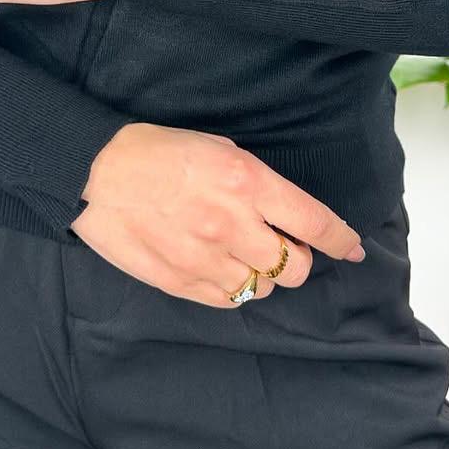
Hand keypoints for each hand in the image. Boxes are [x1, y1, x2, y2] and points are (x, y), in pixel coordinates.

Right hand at [71, 123, 366, 306]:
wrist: (96, 171)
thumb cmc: (159, 151)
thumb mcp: (220, 149)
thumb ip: (258, 185)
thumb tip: (288, 217)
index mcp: (247, 182)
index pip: (314, 223)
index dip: (341, 241)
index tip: (352, 249)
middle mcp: (232, 224)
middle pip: (294, 267)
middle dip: (295, 259)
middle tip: (278, 245)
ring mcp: (205, 258)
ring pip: (261, 288)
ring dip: (260, 274)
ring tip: (237, 251)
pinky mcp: (179, 282)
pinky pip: (227, 300)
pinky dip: (231, 288)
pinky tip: (216, 265)